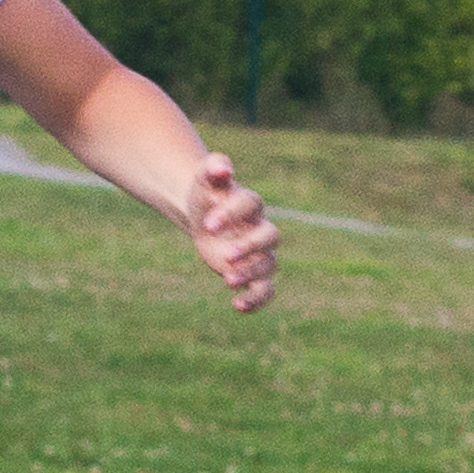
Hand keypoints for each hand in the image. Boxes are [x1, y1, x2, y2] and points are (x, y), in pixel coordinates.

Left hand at [179, 152, 278, 312]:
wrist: (205, 216)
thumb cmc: (207, 196)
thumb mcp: (204, 180)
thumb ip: (213, 168)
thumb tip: (222, 167)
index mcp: (248, 203)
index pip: (249, 204)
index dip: (231, 213)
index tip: (207, 224)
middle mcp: (260, 227)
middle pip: (269, 236)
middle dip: (249, 246)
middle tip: (224, 255)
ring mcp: (259, 252)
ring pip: (269, 264)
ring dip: (250, 273)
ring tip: (227, 280)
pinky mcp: (252, 272)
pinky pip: (265, 289)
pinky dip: (257, 299)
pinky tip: (238, 306)